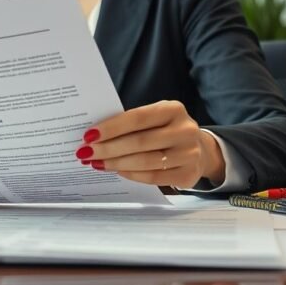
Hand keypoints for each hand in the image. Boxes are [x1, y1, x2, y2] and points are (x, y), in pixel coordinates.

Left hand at [74, 100, 225, 188]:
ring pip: (145, 161)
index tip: (88, 135)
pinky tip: (116, 171)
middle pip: (139, 142)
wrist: (199, 150)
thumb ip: (132, 124)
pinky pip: (153, 177)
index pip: (137, 118)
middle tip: (85, 153)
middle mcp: (185, 130)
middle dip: (108, 148)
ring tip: (96, 163)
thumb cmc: (165, 130)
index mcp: (173, 109)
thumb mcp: (155, 119)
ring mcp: (189, 154)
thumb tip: (95, 135)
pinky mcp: (188, 174)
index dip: (111, 128)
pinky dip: (131, 175)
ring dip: (115, 163)